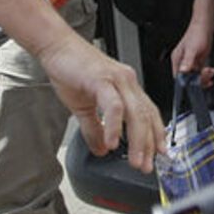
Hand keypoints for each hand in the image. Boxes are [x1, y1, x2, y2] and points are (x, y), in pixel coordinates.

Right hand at [37, 34, 165, 172]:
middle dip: (149, 145)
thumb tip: (101, 149)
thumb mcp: (83, 107)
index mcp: (126, 87)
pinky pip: (114, 105)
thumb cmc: (71, 70)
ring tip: (136, 160)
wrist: (55, 47)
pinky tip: (112, 141)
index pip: (149, 113)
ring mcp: (116, 79)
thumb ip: (94, 128)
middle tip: (146, 167)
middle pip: (146, 117)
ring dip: (138, 140)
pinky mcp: (101, 79)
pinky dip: (115, 126)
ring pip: (135, 113)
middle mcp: (126, 81)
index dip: (156, 135)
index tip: (158, 156)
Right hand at [171, 21, 213, 86]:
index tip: (195, 82)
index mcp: (177, 60)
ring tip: (210, 71)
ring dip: (204, 76)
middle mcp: (183, 62)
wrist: (205, 27)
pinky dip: (206, 73)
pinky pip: (201, 72)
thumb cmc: (196, 33)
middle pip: (188, 79)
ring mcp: (191, 62)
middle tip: (206, 76)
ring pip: (195, 77)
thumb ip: (188, 61)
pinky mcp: (198, 61)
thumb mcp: (192, 49)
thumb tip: (183, 71)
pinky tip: (211, 71)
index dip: (187, 82)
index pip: (179, 77)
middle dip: (198, 79)